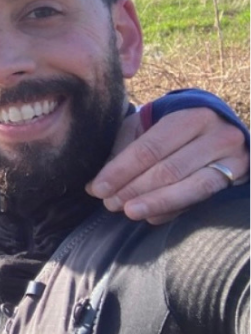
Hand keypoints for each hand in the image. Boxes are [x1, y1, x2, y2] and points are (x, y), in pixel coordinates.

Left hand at [86, 107, 248, 223]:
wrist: (221, 125)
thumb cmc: (174, 125)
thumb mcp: (148, 125)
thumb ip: (123, 148)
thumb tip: (96, 184)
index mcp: (188, 116)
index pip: (149, 148)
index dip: (121, 170)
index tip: (98, 187)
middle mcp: (215, 135)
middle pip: (169, 169)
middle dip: (134, 189)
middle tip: (109, 203)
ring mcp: (231, 158)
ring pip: (190, 187)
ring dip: (154, 202)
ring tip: (128, 212)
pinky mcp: (237, 176)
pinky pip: (202, 198)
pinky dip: (174, 209)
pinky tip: (151, 217)